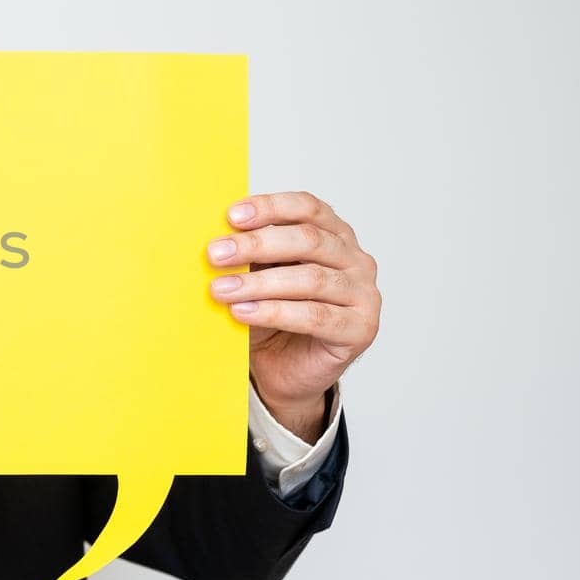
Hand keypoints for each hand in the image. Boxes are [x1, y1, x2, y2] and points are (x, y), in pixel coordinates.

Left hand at [206, 191, 380, 441]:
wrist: (286, 371)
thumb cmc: (272, 317)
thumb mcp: (258, 277)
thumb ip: (249, 254)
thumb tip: (217, 236)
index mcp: (334, 235)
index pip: (308, 208)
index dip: (270, 207)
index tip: (232, 216)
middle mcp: (355, 260)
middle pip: (309, 240)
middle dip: (257, 245)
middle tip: (216, 254)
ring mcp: (363, 294)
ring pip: (311, 279)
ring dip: (259, 283)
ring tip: (221, 289)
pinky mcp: (360, 328)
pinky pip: (314, 316)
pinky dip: (273, 312)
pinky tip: (242, 312)